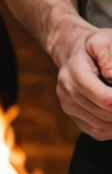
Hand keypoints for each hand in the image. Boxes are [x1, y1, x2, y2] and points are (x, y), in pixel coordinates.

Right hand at [52, 22, 111, 138]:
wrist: (69, 52)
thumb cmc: (91, 47)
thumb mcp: (102, 41)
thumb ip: (108, 55)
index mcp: (75, 72)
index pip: (104, 98)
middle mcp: (67, 91)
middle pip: (104, 114)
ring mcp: (67, 105)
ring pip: (101, 125)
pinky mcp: (72, 115)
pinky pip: (96, 132)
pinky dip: (111, 129)